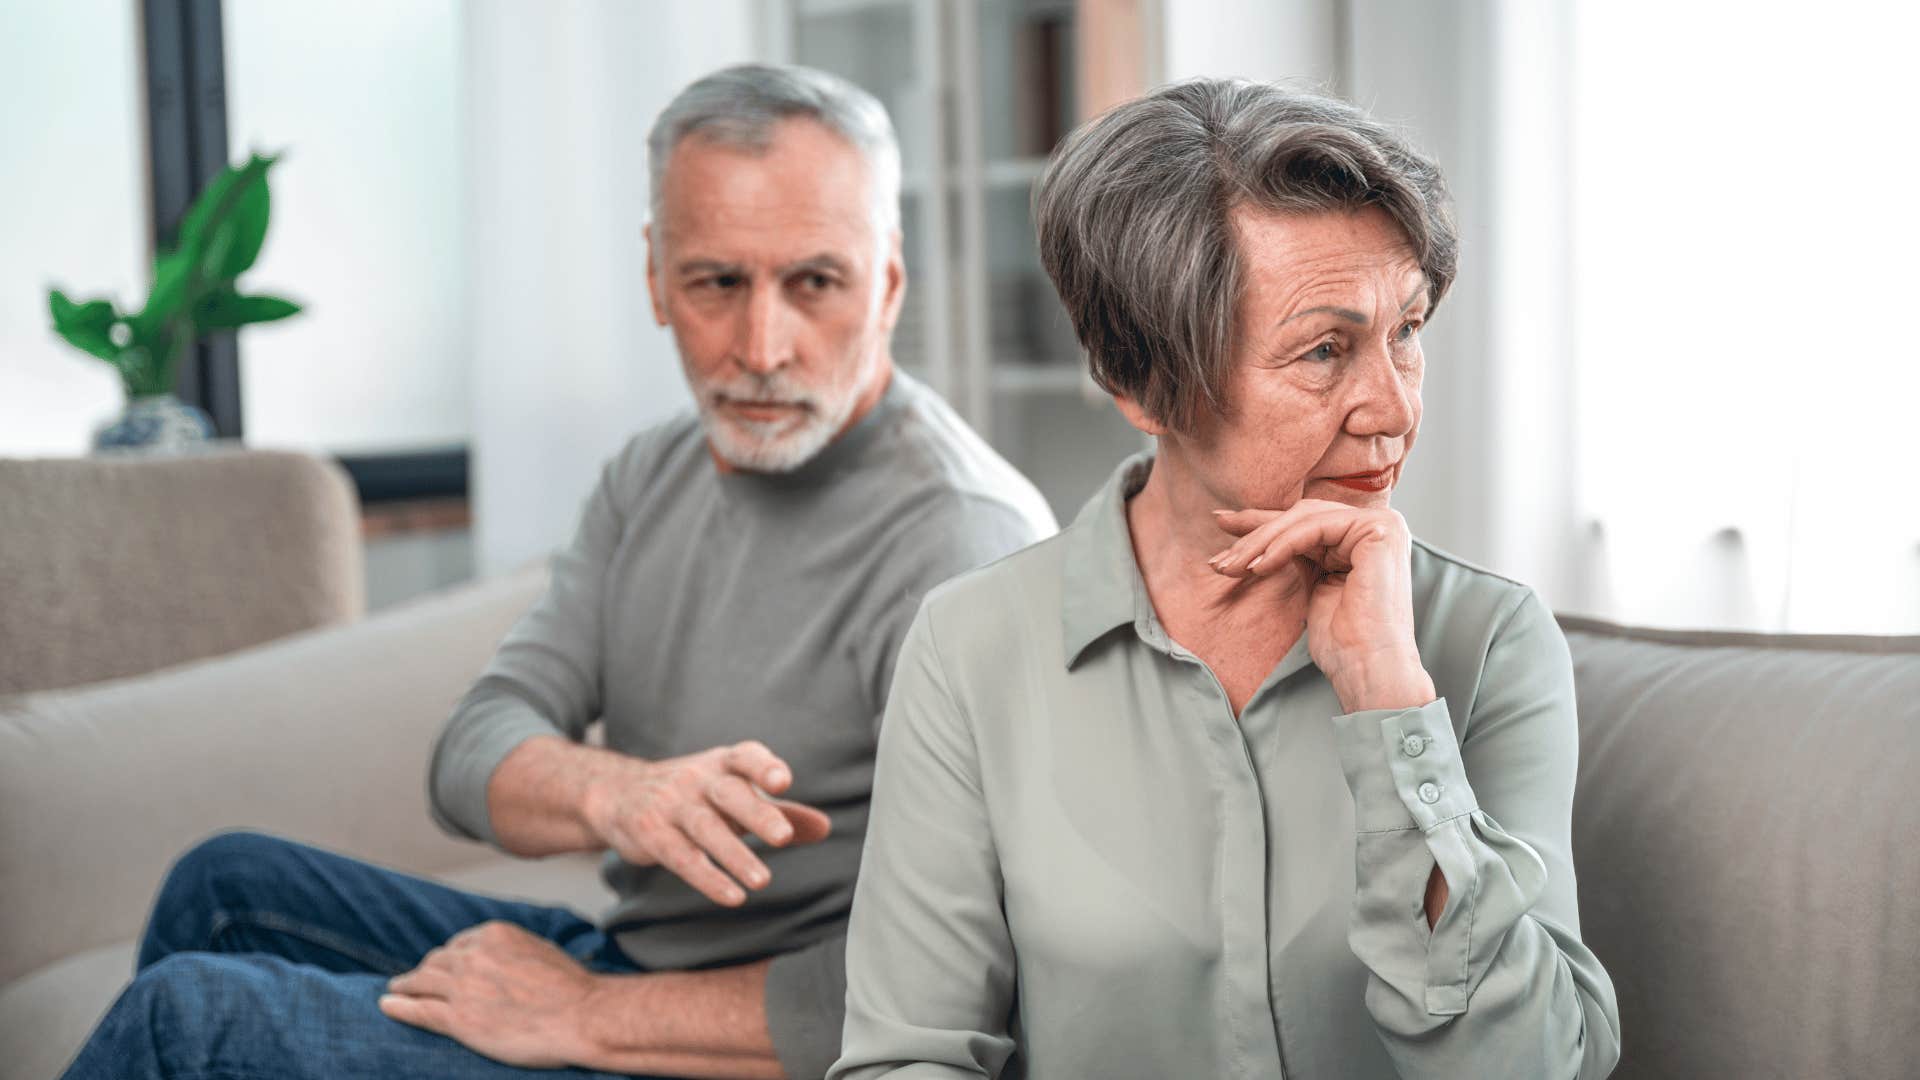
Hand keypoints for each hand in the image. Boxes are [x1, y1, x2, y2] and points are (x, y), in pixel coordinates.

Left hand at [379, 920, 599, 1066]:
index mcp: (495, 934)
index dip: (449, 957)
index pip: (459, 943)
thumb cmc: (573, 989)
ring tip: (397, 991)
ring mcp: (463, 988)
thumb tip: (509, 959)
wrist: (582, 1015)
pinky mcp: (458, 1019)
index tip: (444, 967)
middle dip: (426, 970)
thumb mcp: (543, 951)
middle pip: (437, 961)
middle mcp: (473, 955)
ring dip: (405, 986)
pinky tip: (387, 1006)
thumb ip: (515, 951)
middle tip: (415, 979)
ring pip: (422, 982)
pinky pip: (418, 1010)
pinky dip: (399, 1007)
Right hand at [580, 740, 832, 906]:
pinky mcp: (650, 832)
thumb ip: (781, 811)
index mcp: (723, 764)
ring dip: (734, 855)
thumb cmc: (695, 795)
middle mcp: (696, 778)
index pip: (745, 757)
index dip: (763, 766)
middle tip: (784, 836)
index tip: (782, 781)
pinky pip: (680, 856)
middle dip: (756, 812)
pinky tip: (732, 896)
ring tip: (763, 881)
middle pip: (729, 793)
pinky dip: (706, 877)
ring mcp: (670, 804)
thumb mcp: (735, 795)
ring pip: (705, 828)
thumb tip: (825, 828)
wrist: (619, 794)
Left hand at [1209, 500, 1434, 711]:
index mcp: (1364, 536)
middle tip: (1218, 559)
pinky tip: (1259, 567)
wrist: (1369, 670)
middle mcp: (1377, 524)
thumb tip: (1259, 535)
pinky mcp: (1377, 531)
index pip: (1304, 521)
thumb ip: (1298, 553)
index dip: (1260, 524)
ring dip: (1260, 543)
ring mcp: (1382, 525)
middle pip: (1301, 516)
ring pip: (1303, 520)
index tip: (1221, 524)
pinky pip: (1313, 529)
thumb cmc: (1343, 643)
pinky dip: (1281, 546)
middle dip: (1254, 533)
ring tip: (1230, 568)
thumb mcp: (1313, 585)